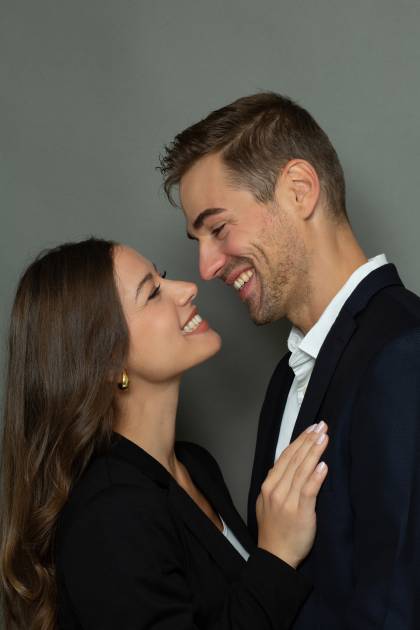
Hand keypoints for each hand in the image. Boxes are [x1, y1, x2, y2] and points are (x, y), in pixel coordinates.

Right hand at [256, 421, 328, 568]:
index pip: (286, 456)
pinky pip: (308, 490)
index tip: (311, 429)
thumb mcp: (266, 502)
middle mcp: (276, 489)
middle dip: (309, 440)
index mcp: (269, 485)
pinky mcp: (300, 512)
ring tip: (324, 437)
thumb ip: (276, 484)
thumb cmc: (274, 531)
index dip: (299, 440)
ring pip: (302, 470)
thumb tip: (285, 467)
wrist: (275, 557)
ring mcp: (287, 500)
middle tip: (321, 426)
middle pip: (294, 459)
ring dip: (314, 452)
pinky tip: (323, 464)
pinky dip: (315, 476)